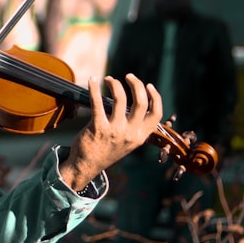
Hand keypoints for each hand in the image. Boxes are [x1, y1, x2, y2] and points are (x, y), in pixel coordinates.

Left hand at [59, 74, 162, 191]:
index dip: (155, 96)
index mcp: (141, 136)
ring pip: (120, 99)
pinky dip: (94, 88)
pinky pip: (97, 103)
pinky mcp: (98, 128)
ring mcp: (115, 131)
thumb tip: (136, 101)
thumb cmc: (107, 149)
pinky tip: (92, 80)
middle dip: (136, 84)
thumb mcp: (128, 142)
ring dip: (115, 84)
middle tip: (128, 76)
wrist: (87, 166)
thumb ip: (134, 126)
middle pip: (141, 102)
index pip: (156, 113)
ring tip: (108, 79)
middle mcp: (131, 134)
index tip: (148, 85)